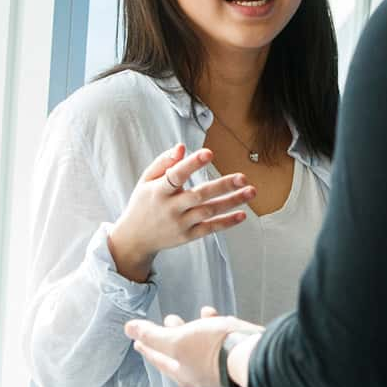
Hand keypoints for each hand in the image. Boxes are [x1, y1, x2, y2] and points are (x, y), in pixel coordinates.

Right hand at [107, 145, 255, 281]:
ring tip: (251, 191)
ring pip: (209, 212)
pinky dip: (226, 222)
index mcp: (158, 191)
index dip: (192, 164)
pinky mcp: (187, 236)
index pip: (176, 175)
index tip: (209, 153)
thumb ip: (163, 163)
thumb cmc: (143, 203)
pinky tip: (242, 214)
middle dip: (222, 186)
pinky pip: (210, 229)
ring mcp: (180, 224)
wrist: (135, 238)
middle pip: (199, 195)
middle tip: (243, 177)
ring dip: (231, 202)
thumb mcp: (146, 181)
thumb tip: (182, 147)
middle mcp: (170, 208)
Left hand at [125, 308, 261, 386]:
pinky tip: (210, 313)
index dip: (147, 348)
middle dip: (168, 339)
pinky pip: (218, 338)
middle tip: (161, 328)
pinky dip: (211, 325)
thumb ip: (152, 335)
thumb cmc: (212, 351)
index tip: (137, 343)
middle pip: (179, 354)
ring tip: (183, 319)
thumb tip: (128, 329)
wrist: (250, 353)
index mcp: (183, 373)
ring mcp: (217, 364)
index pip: (158, 359)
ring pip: (198, 345)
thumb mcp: (175, 340)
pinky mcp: (232, 353)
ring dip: (190, 330)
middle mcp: (200, 372)